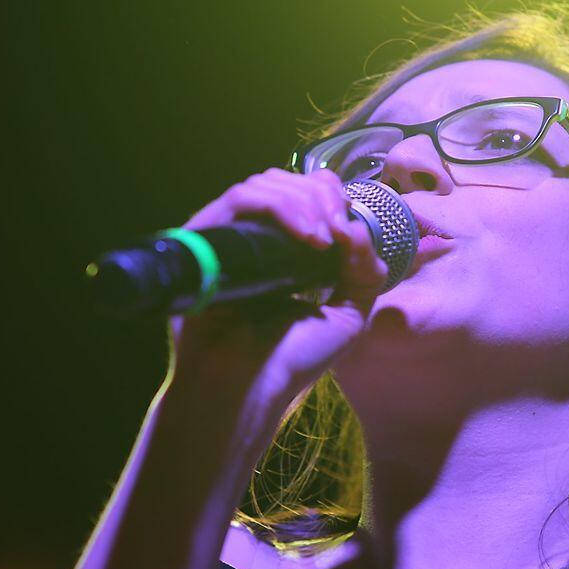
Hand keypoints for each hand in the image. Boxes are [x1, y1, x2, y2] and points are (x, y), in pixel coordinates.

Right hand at [166, 168, 387, 412]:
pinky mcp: (203, 238)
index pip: (301, 191)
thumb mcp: (349, 313)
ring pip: (264, 183)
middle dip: (322, 196)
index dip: (329, 193)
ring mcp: (226, 236)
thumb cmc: (291, 359)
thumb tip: (355, 226)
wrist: (247, 389)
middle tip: (338, 234)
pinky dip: (280, 207)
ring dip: (304, 201)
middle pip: (285, 179)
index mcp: (282, 249)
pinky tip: (307, 237)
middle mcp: (252, 237)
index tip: (349, 223)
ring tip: (323, 240)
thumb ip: (365, 270)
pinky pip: (239, 198)